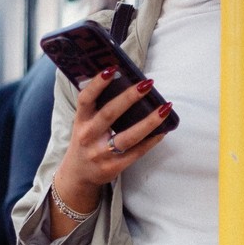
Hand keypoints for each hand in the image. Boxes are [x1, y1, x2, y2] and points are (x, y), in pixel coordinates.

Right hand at [53, 66, 171, 212]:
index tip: (112, 69)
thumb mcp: (84, 123)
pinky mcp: (114, 167)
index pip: (85, 99)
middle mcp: (89, 136)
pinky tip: (164, 129)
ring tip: (165, 107)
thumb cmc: (87, 141)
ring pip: (127, 137)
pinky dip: (151, 140)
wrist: (78, 175)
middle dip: (129, 98)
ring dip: (148, 121)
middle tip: (147, 84)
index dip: (97, 84)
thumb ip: (98, 106)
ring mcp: (101, 154)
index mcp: (81, 121)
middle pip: (109, 115)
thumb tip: (126, 83)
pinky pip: (137, 152)